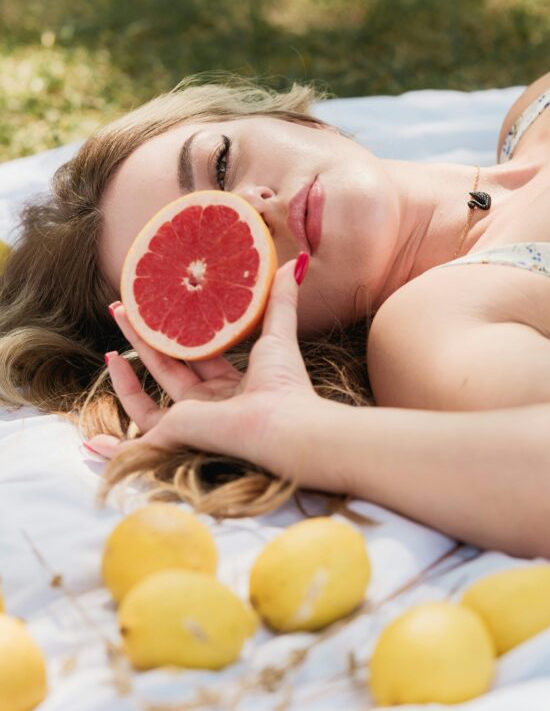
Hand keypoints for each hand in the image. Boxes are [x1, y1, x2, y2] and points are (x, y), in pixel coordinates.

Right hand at [86, 254, 321, 478]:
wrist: (279, 424)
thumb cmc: (284, 385)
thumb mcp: (278, 335)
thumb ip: (281, 301)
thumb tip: (294, 261)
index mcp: (233, 386)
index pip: (199, 358)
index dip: (178, 334)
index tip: (162, 307)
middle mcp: (209, 407)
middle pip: (167, 371)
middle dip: (143, 340)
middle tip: (123, 310)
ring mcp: (190, 424)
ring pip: (146, 405)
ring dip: (126, 379)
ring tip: (111, 349)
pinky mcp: (173, 436)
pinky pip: (137, 447)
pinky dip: (115, 448)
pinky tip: (92, 441)